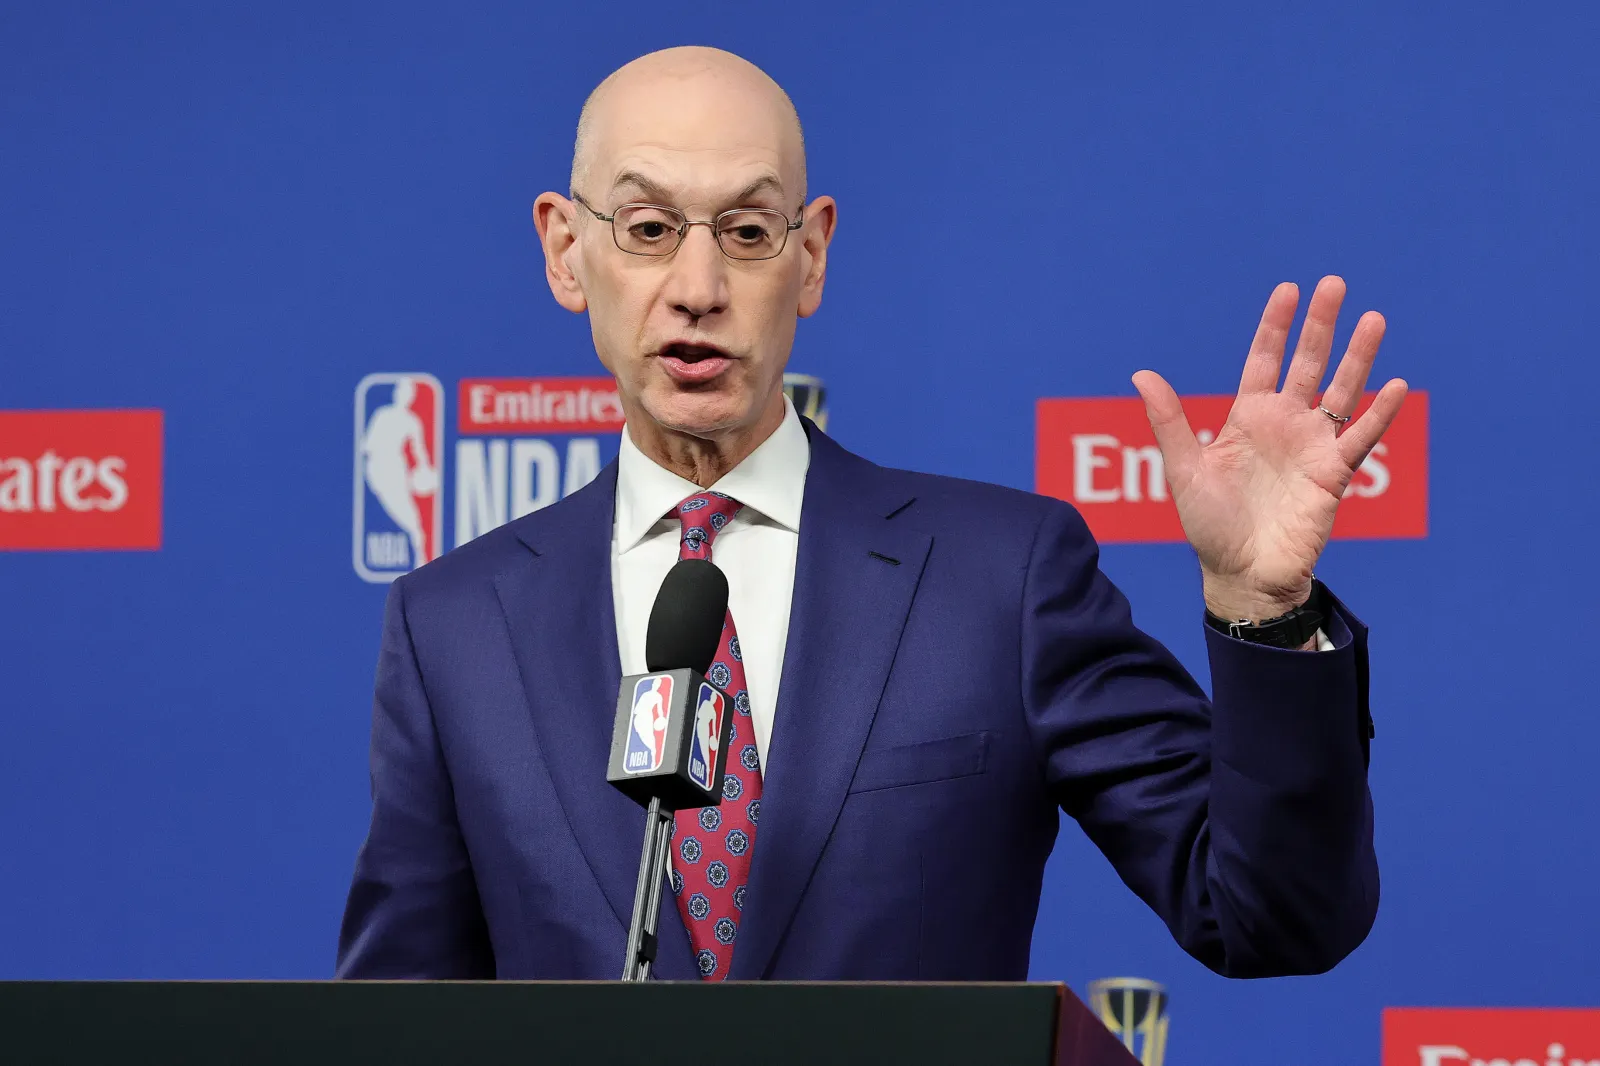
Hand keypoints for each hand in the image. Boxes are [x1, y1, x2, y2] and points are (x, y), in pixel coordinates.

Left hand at [1131, 276, 1407, 621]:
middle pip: (1307, 364)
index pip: (1263, 360)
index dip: (1276, 326)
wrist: (1241, 573)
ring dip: (1359, 357)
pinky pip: (1362, 438)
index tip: (1288, 290)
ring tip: (1373, 319)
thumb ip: (1169, 421)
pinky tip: (1397, 386)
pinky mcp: (1334, 474)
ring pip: (1342, 391)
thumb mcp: (1184, 469)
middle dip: (1320, 326)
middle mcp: (1283, 425)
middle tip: (1334, 284)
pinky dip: (1380, 413)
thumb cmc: (1209, 525)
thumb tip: (1140, 374)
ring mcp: (1312, 446)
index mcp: (1247, 418)